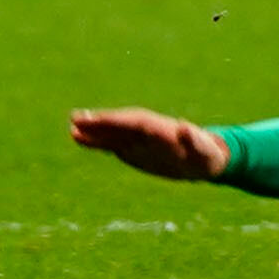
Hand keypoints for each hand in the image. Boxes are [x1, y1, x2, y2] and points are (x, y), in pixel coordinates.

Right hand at [70, 108, 230, 180]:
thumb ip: (194, 141)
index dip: (115, 120)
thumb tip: (185, 127)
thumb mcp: (204, 151)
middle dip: (99, 122)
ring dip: (93, 131)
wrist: (204, 160)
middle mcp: (145, 131)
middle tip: (76, 118)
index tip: (97, 119)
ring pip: (112, 133)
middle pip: (119, 124)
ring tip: (72, 128)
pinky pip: (112, 144)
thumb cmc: (206, 155)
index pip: (134, 122)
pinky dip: (96, 142)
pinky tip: (79, 139)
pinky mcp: (133, 149)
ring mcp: (138, 140)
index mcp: (160, 129)